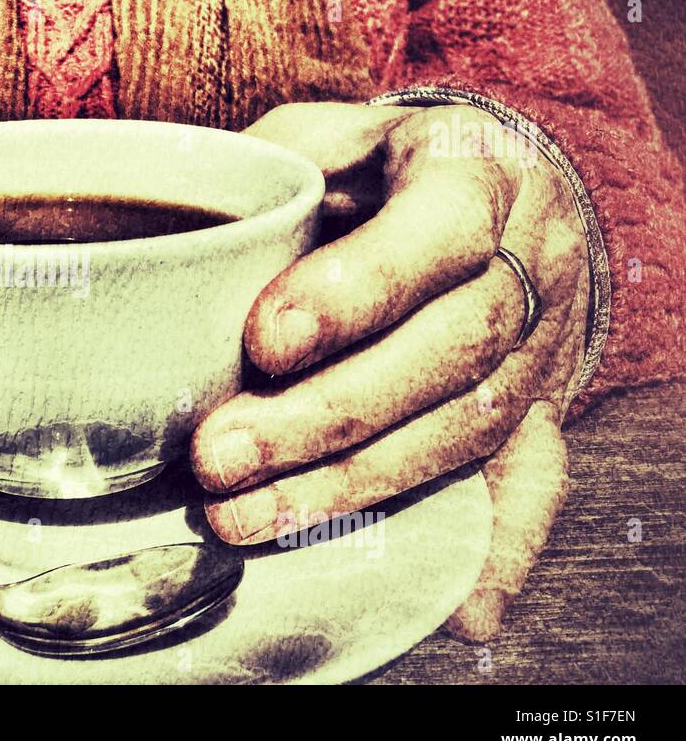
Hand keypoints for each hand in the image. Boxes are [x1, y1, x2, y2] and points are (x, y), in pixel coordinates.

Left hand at [191, 101, 589, 639]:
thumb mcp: (338, 131)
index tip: (263, 340)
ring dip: (357, 486)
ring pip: (467, 427)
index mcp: (481, 175)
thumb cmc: (392, 162)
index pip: (438, 236)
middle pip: (449, 353)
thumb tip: (195, 231)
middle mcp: (529, 264)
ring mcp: (544, 344)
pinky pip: (537, 479)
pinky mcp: (542, 404)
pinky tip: (462, 610)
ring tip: (249, 518)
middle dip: (327, 417)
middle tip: (220, 457)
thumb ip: (280, 165)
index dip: (355, 292)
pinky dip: (504, 549)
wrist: (500, 185)